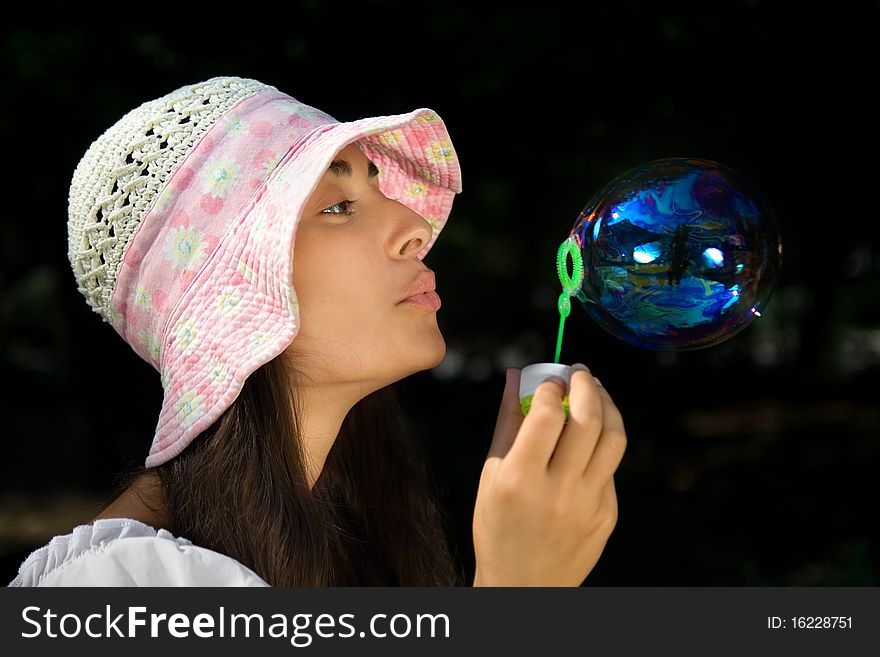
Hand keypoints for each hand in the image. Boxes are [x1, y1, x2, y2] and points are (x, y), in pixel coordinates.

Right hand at [472, 364, 626, 585]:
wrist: (524, 585)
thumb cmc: (498, 526)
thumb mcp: (491, 475)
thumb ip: (507, 422)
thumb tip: (516, 376)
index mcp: (520, 480)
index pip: (547, 416)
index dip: (551, 387)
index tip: (550, 378)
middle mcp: (558, 492)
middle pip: (588, 420)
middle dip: (586, 385)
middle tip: (579, 372)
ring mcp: (588, 505)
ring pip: (613, 439)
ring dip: (607, 405)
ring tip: (594, 392)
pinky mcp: (608, 514)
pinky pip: (610, 467)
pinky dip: (602, 442)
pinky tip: (588, 438)